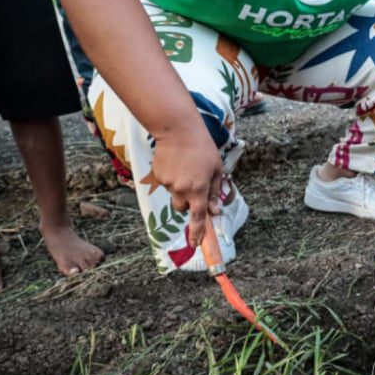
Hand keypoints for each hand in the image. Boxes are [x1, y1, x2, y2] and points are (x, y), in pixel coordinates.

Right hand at [150, 120, 222, 248]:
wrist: (177, 130)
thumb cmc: (203, 148)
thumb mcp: (217, 169)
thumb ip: (215, 191)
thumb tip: (214, 211)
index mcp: (199, 188)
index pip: (198, 216)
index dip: (197, 232)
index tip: (195, 244)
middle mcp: (182, 189)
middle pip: (183, 208)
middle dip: (189, 202)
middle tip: (195, 185)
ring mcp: (167, 183)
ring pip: (174, 194)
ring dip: (180, 188)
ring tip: (186, 167)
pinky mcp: (158, 176)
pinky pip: (166, 183)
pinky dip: (171, 177)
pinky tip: (176, 163)